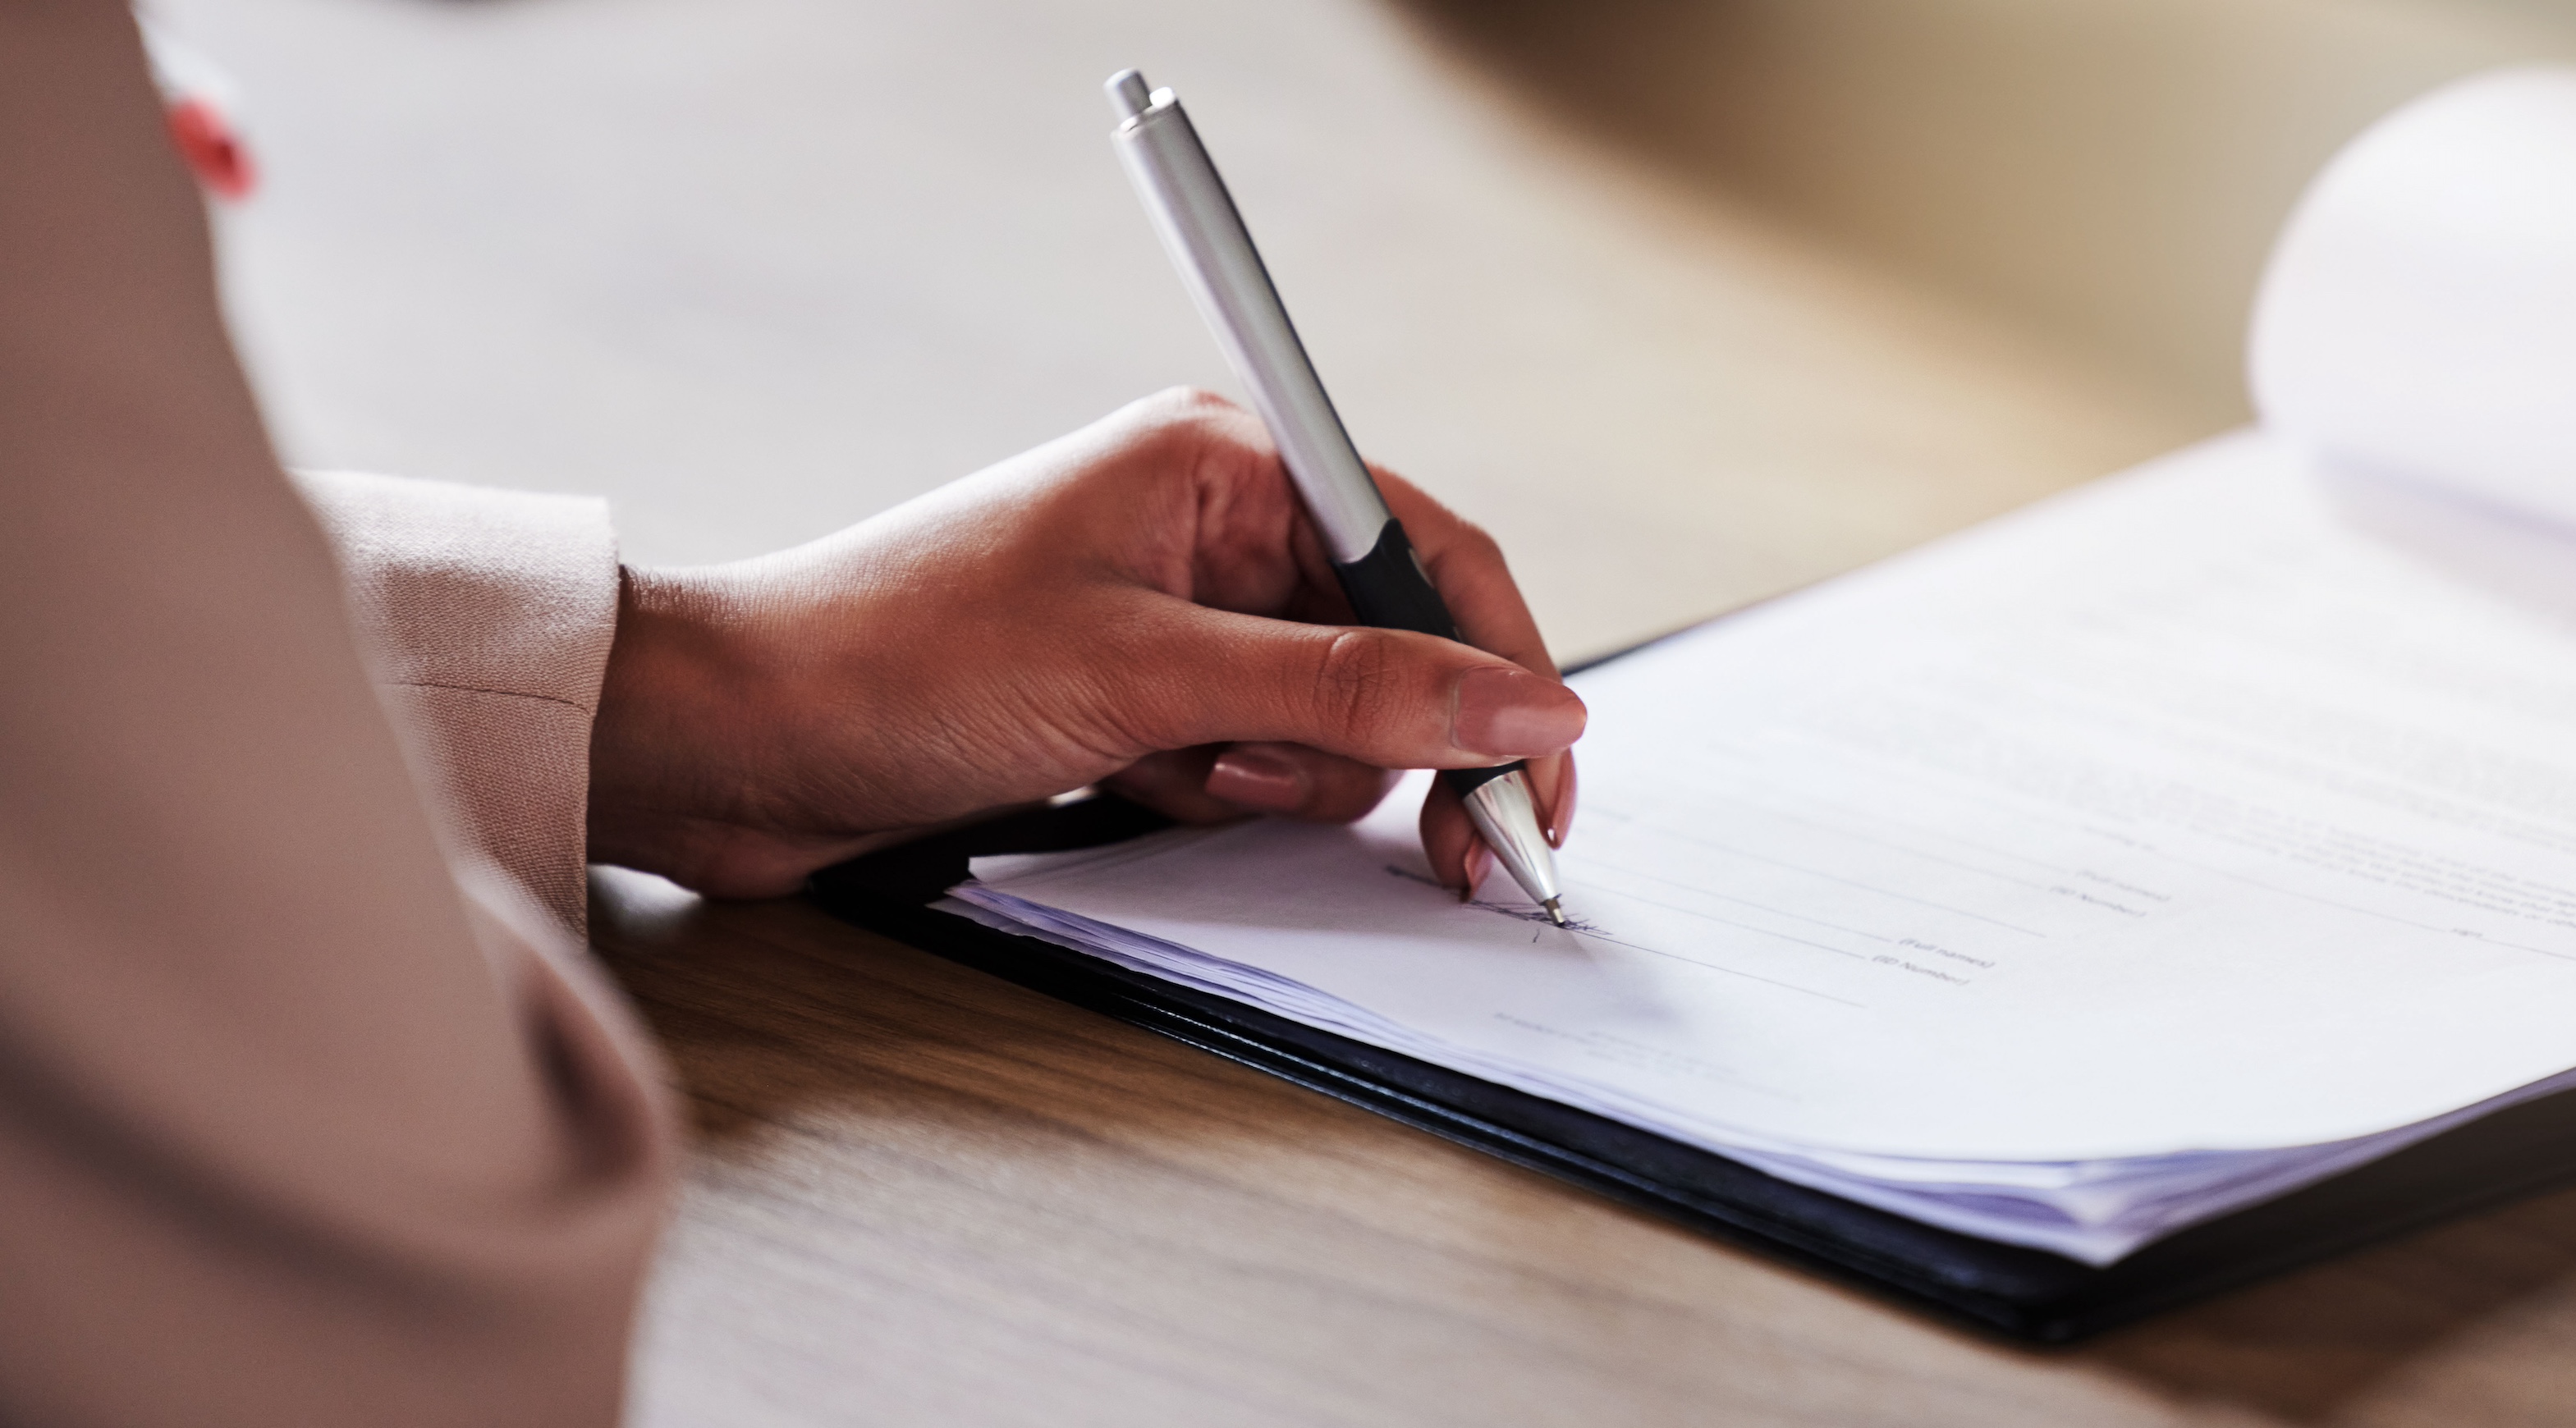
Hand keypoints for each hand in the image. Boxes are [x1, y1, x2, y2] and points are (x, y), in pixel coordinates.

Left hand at [586, 388, 1582, 898]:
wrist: (735, 743)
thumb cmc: (901, 662)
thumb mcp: (1148, 676)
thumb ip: (1350, 692)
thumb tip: (1522, 706)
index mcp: (1224, 462)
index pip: (1427, 550)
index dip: (1502, 665)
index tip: (1540, 776)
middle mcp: (1213, 526)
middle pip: (1391, 646)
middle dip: (1379, 743)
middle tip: (1416, 839)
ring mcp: (1177, 616)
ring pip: (1326, 722)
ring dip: (1275, 777)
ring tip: (1170, 774)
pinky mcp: (1140, 696)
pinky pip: (1250, 761)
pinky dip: (1216, 795)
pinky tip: (1130, 789)